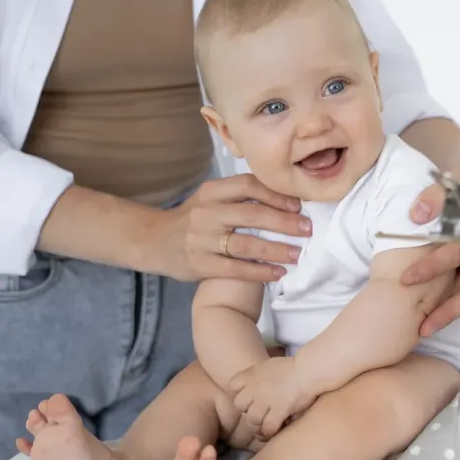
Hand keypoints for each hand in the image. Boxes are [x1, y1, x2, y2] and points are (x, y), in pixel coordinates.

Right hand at [148, 174, 311, 281]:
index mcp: (211, 192)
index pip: (248, 186)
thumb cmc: (193, 219)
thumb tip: (288, 200)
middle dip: (284, 223)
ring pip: (246, 245)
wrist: (152, 241)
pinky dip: (259, 272)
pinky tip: (278, 273)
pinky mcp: (200, 264)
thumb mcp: (211, 199)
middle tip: (308, 230)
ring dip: (276, 250)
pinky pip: (235, 269)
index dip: (276, 194)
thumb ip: (240, 197)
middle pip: (252, 215)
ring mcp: (201, 240)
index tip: (299, 205)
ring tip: (298, 254)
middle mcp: (206, 213)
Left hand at [229, 356, 316, 437]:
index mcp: (252, 374)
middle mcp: (254, 387)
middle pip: (240, 405)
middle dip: (248, 410)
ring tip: (265, 427)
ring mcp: (265, 400)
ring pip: (252, 419)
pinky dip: (269, 432)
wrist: (309, 369)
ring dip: (258, 424)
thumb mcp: (269, 364)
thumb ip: (258, 374)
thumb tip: (255, 385)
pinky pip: (267, 427)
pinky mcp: (279, 410)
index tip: (249, 397)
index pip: (233, 385)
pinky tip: (274, 430)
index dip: (240, 393)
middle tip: (260, 412)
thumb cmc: (294, 366)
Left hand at [401, 181, 459, 336]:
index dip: (431, 267)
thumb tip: (418, 215)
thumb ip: (436, 196)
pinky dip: (448, 304)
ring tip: (423, 330)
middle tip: (422, 328)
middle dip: (447, 312)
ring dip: (448, 314)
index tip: (405, 278)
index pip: (456, 254)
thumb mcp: (456, 182)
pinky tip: (427, 315)